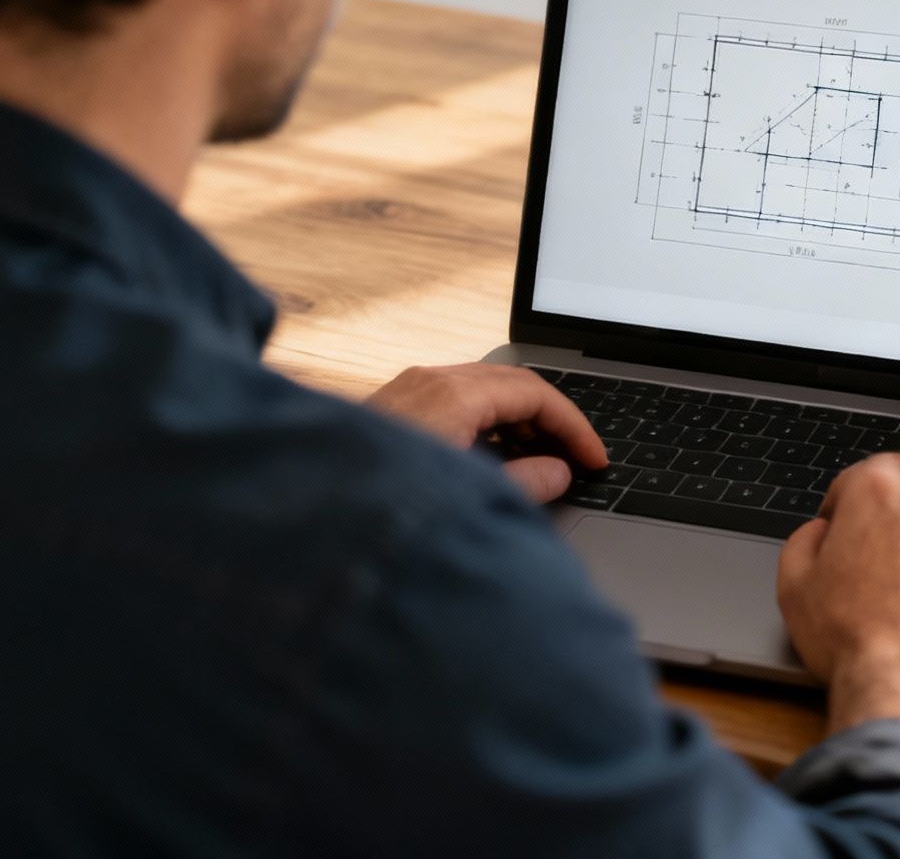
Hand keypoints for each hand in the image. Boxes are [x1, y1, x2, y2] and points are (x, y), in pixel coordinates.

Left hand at [365, 363, 605, 502]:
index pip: (535, 394)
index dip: (574, 428)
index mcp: (453, 393)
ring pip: (481, 391)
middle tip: (575, 459)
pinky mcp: (389, 410)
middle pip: (511, 385)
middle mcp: (427, 381)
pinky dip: (485, 426)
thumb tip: (556, 472)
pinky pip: (453, 403)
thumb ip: (524, 481)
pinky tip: (491, 461)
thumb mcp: (470, 495)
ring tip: (540, 464)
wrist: (304, 520)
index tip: (595, 459)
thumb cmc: (380, 506)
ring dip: (517, 423)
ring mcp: (404, 392)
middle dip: (550, 421)